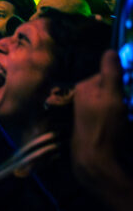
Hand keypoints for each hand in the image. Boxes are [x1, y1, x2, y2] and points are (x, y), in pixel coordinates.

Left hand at [72, 50, 127, 184]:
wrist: (95, 159)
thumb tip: (111, 50)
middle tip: (129, 105)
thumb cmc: (104, 126)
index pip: (109, 74)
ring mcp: (87, 112)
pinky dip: (120, 117)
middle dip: (124, 93)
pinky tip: (124, 125)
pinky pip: (111, 115)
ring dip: (124, 107)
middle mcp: (83, 97)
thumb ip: (111, 74)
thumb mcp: (111, 96)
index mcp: (85, 87)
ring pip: (112, 102)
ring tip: (127, 116)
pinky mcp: (94, 125)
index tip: (131, 87)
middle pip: (111, 89)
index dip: (124, 78)